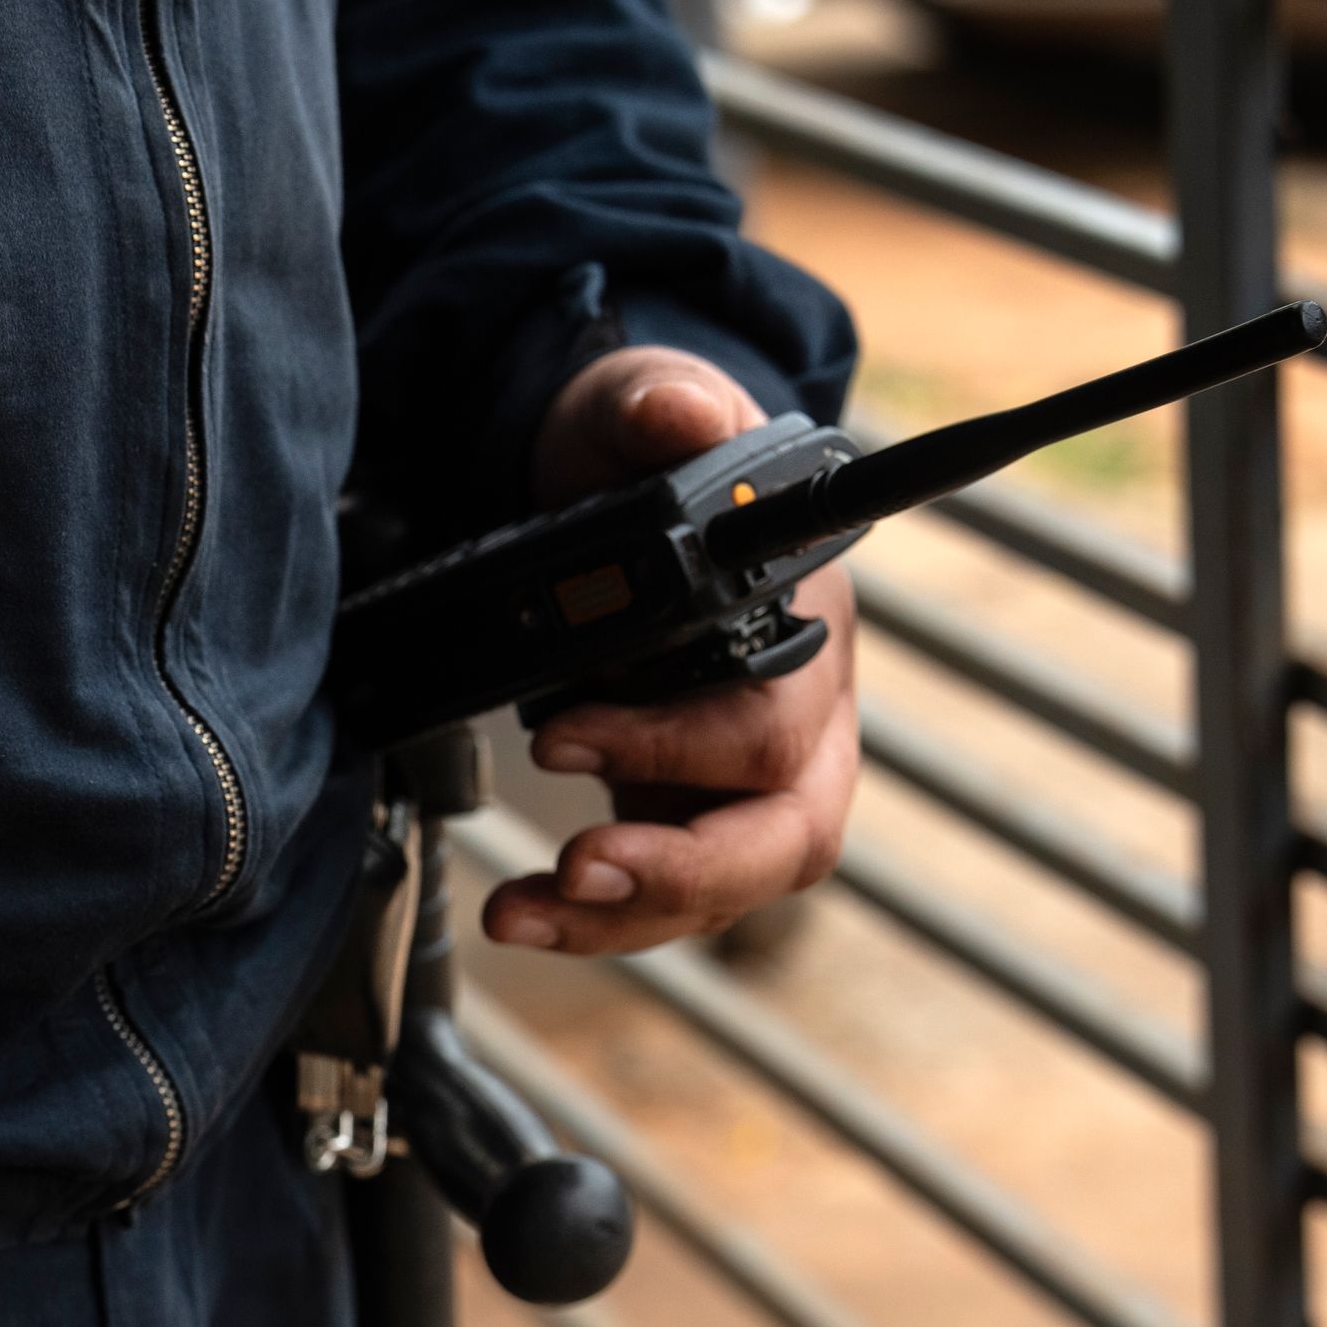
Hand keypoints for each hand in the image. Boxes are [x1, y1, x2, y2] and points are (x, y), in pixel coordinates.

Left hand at [479, 345, 860, 956]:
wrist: (609, 485)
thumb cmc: (644, 452)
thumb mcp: (639, 410)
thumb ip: (660, 408)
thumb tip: (676, 410)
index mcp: (805, 628)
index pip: (776, 719)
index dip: (684, 744)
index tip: (566, 735)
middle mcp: (800, 719)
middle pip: (785, 834)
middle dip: (681, 867)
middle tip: (580, 866)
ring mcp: (747, 781)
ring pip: (725, 886)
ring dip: (623, 916)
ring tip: (521, 913)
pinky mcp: (689, 814)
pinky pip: (666, 894)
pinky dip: (597, 918)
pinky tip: (525, 910)